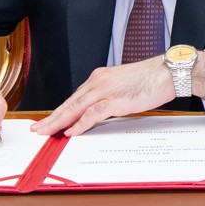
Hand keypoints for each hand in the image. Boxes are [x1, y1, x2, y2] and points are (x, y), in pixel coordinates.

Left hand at [31, 56, 174, 136]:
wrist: (167, 72)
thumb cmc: (150, 79)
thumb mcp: (123, 86)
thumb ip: (109, 96)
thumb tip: (100, 112)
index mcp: (99, 78)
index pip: (74, 97)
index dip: (60, 110)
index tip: (49, 120)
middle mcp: (98, 82)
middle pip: (69, 103)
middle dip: (52, 117)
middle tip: (37, 128)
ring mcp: (105, 90)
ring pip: (75, 108)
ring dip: (59, 122)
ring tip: (46, 132)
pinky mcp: (114, 100)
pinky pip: (91, 114)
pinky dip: (79, 124)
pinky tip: (71, 132)